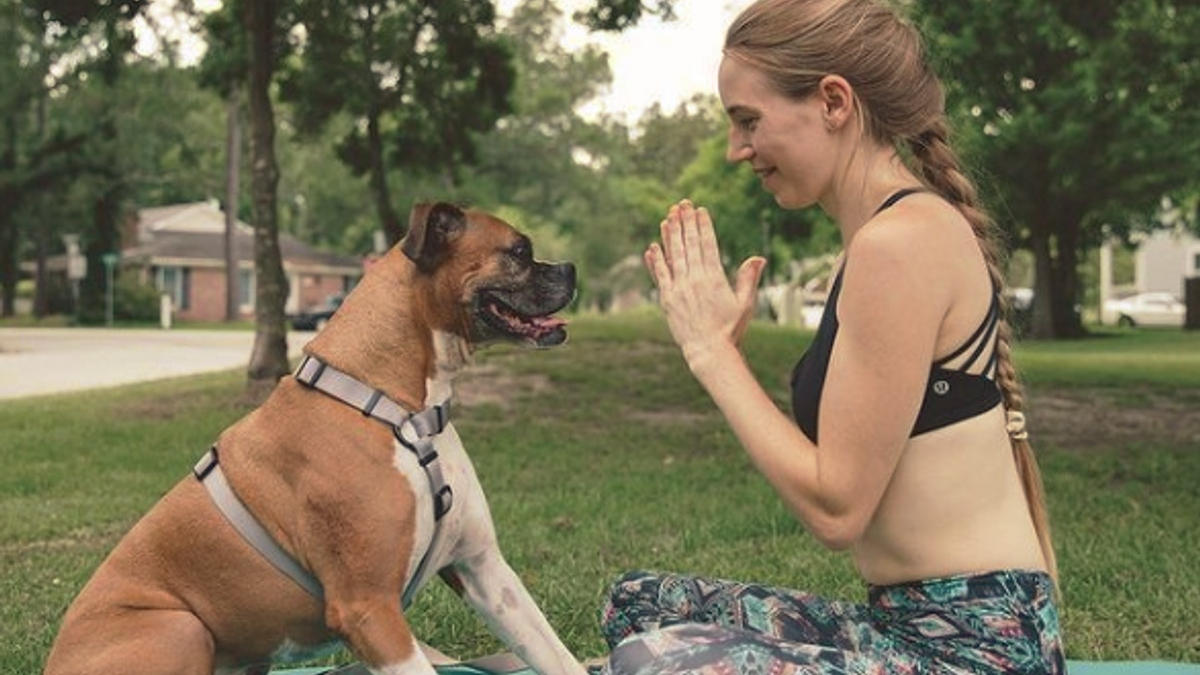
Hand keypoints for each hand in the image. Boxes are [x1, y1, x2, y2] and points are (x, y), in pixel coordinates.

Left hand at [644, 200, 766, 368]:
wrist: (709, 351)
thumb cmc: (730, 329)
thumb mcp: (745, 303)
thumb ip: (748, 278)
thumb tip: (758, 257)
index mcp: (714, 278)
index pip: (708, 244)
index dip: (703, 225)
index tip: (700, 209)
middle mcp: (694, 280)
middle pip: (689, 244)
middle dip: (685, 222)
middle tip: (682, 204)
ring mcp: (678, 289)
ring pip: (673, 256)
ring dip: (670, 235)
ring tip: (668, 217)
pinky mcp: (667, 299)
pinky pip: (660, 275)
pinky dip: (656, 260)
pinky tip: (653, 246)